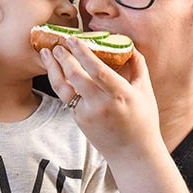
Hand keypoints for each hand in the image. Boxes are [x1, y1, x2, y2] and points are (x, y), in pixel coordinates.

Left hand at [40, 37, 161, 162]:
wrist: (132, 153)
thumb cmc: (143, 120)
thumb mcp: (145, 91)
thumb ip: (138, 66)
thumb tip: (129, 45)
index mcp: (120, 95)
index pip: (97, 70)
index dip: (82, 53)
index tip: (73, 39)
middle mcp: (101, 105)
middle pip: (76, 77)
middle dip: (63, 57)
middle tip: (57, 43)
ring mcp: (87, 114)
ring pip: (64, 88)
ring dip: (52, 69)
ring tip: (47, 54)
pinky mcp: (78, 120)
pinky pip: (66, 97)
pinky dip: (59, 82)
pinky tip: (55, 70)